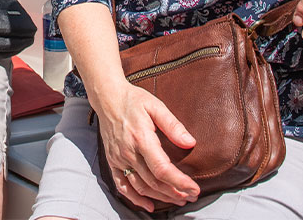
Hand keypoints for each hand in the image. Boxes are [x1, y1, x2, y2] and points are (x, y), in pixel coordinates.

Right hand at [94, 83, 198, 209]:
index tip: (194, 189)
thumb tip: (190, 143)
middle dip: (175, 192)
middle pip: (154, 181)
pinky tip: (149, 205)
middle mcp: (128, 152)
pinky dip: (135, 199)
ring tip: (178, 199)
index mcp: (141, 138)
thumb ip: (173, 125)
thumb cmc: (133, 100)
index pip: (162, 169)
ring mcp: (118, 158)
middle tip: (192, 196)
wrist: (107, 97)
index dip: (179, 182)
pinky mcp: (112, 161)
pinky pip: (122, 185)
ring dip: (160, 197)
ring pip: (141, 186)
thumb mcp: (156, 106)